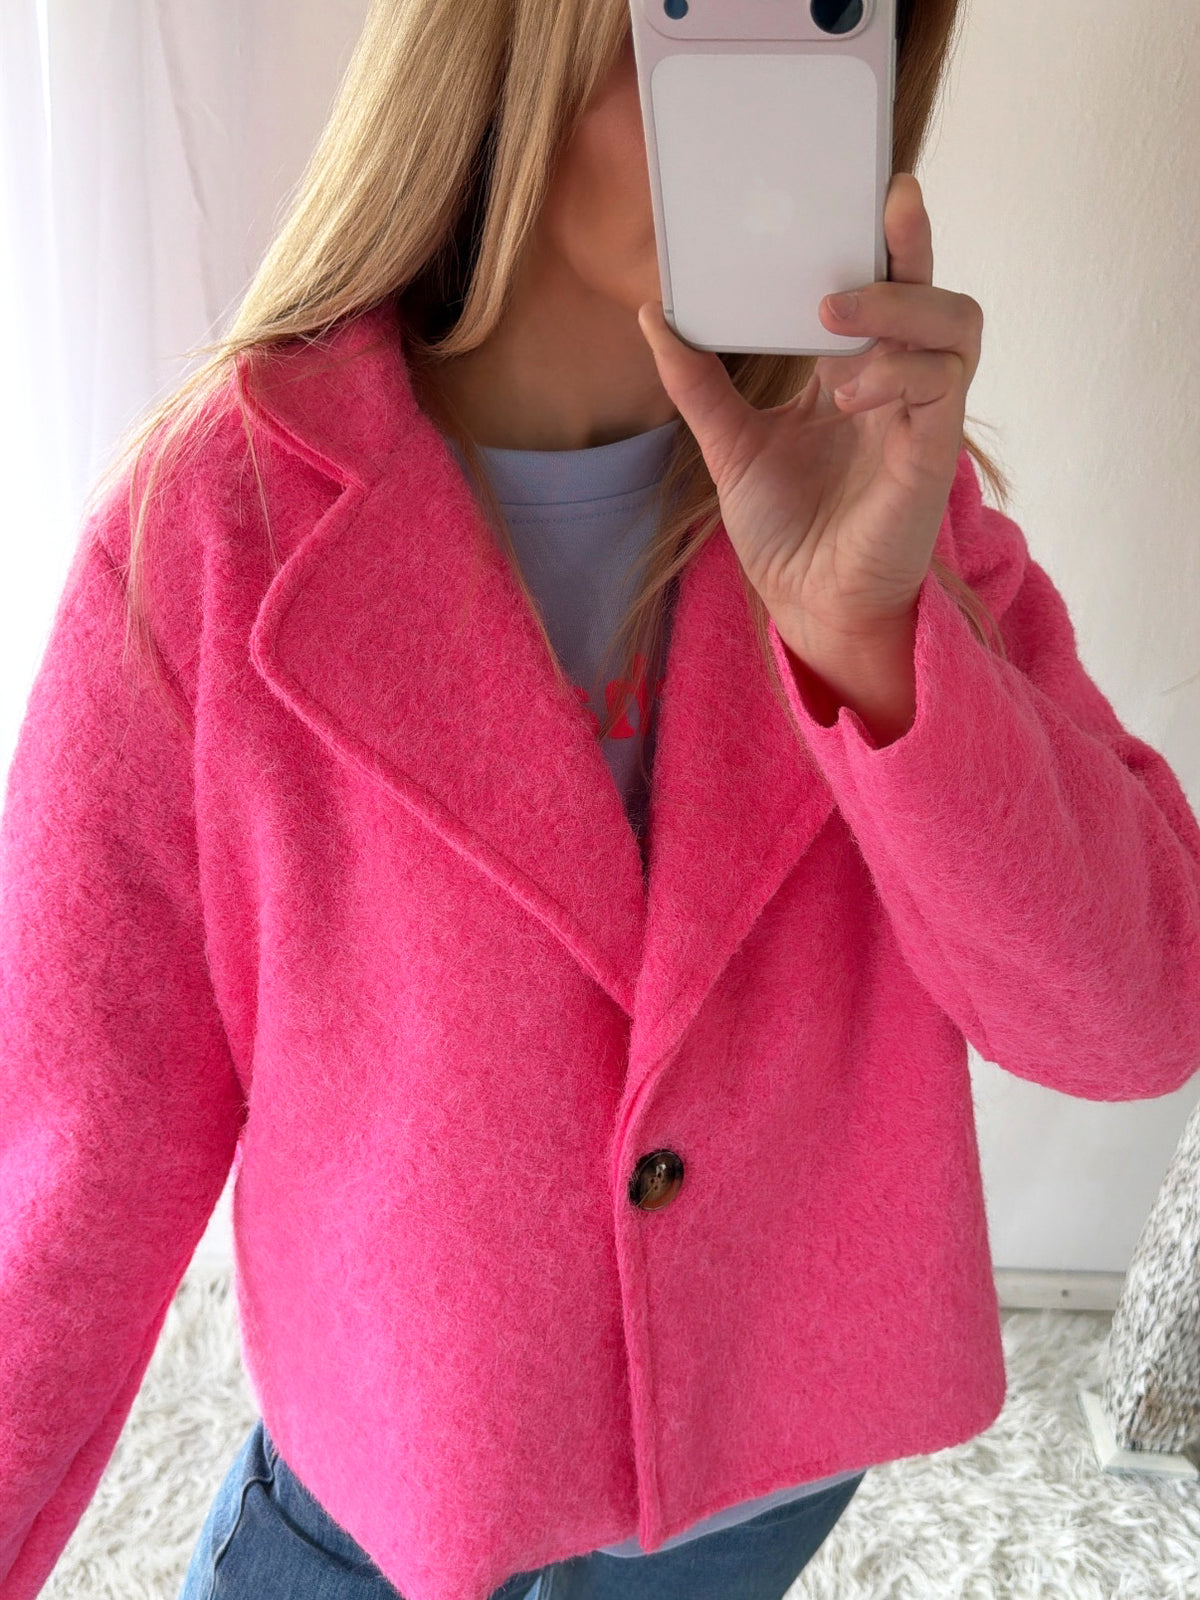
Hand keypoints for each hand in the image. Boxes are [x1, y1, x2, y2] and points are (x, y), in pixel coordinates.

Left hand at [636, 171, 983, 650]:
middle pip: (935, 289)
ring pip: (957, 326)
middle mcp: (898, 384)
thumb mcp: (728, 444)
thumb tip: (653, 312)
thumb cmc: (786, 530)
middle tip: (882, 206)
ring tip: (832, 320)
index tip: (863, 187)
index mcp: (857, 371)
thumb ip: (698, 381)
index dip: (883, 237)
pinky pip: (941, 389)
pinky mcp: (932, 457)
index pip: (884, 287)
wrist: (806, 605)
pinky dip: (897, 374)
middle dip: (914, 243)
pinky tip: (847, 392)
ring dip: (900, 307)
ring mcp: (922, 419)